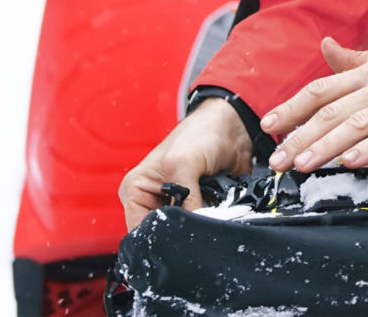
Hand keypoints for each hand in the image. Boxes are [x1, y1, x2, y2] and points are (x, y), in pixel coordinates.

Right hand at [118, 97, 253, 229]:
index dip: (157, 237)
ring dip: (197, 226)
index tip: (178, 238)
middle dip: (180, 232)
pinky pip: (201, 225)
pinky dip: (211, 222)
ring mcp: (175, 204)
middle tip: (197, 223)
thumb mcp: (184, 164)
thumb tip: (194, 227)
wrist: (231, 129)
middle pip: (161, 233)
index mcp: (136, 189)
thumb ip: (186, 199)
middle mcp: (152, 200)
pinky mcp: (196, 206)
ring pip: (183, 232)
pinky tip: (218, 212)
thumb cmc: (200, 134)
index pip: (137, 228)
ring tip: (209, 211)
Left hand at [261, 37, 367, 172]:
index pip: (323, 88)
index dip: (293, 106)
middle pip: (333, 110)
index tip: (269, 125)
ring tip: (302, 165)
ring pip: (358, 123)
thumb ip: (356, 60)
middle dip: (300, 136)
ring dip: (326, 145)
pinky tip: (350, 161)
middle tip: (277, 159)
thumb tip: (324, 46)